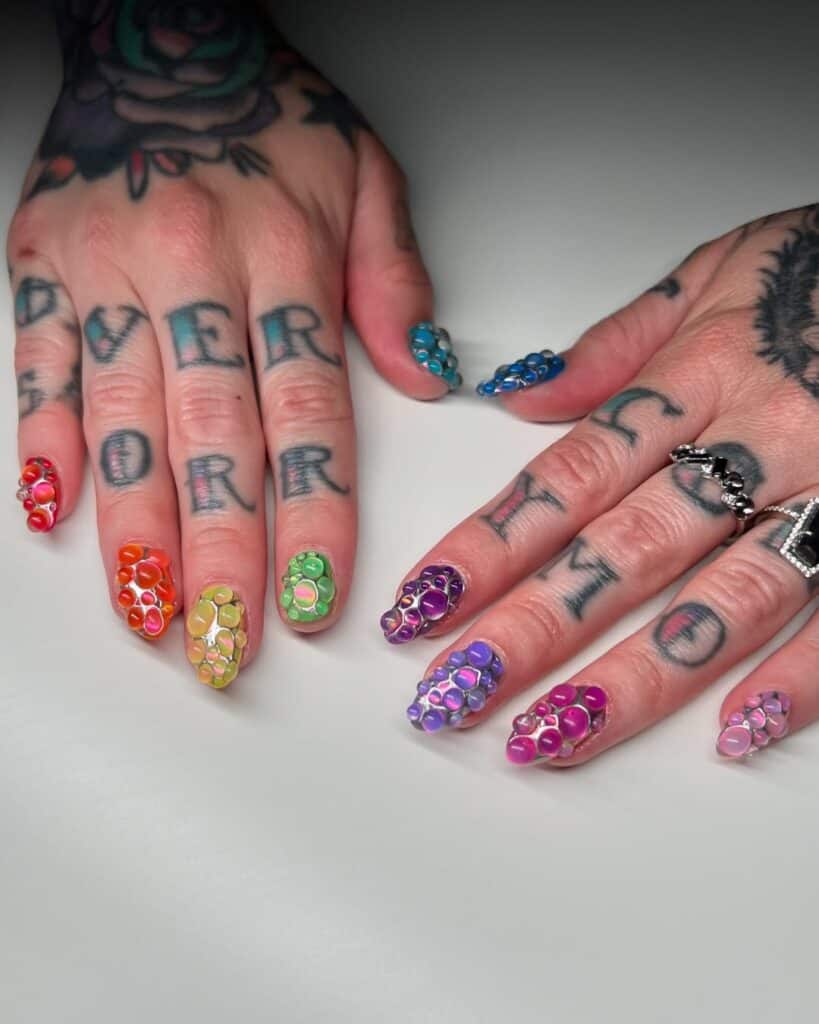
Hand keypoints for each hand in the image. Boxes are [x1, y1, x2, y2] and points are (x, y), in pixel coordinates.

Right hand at [10, 1, 441, 686]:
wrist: (162, 39)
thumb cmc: (269, 115)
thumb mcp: (364, 176)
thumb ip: (396, 282)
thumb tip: (427, 378)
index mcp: (281, 251)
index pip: (307, 410)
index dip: (311, 513)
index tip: (316, 599)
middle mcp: (191, 265)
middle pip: (211, 435)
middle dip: (218, 551)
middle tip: (224, 642)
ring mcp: (105, 268)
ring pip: (120, 416)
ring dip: (133, 525)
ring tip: (148, 612)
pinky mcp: (40, 264)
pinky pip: (37, 364)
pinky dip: (41, 441)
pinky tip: (50, 515)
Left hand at [384, 203, 818, 764]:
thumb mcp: (720, 270)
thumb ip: (620, 343)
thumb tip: (524, 399)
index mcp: (699, 375)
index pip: (569, 479)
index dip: (489, 545)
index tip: (424, 604)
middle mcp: (756, 440)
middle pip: (624, 550)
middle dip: (531, 630)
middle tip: (454, 694)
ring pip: (721, 597)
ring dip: (632, 677)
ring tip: (549, 738)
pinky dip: (802, 675)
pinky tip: (736, 733)